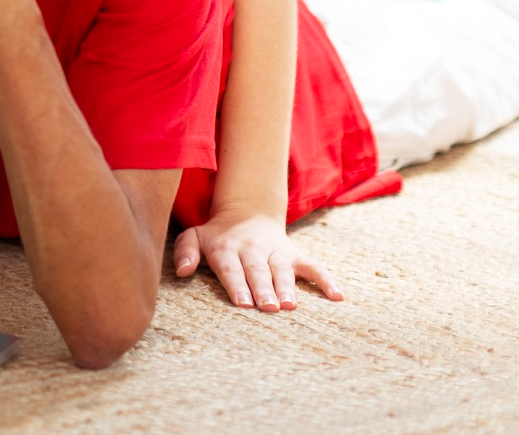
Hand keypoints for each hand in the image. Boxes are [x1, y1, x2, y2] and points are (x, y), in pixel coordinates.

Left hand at [173, 210, 342, 310]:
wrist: (247, 212)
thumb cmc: (217, 235)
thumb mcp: (194, 236)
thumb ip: (185, 251)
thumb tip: (181, 271)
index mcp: (227, 248)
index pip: (231, 268)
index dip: (236, 285)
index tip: (242, 303)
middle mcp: (253, 249)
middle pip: (258, 271)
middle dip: (263, 289)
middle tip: (267, 307)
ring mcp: (276, 251)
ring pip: (283, 270)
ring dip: (287, 287)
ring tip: (290, 305)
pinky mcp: (295, 254)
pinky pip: (314, 266)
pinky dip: (326, 280)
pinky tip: (337, 295)